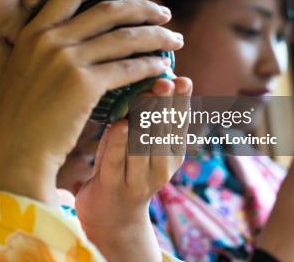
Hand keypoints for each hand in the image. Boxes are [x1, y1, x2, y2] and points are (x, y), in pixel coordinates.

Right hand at [0, 0, 183, 204]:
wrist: (12, 154)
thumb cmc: (18, 119)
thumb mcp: (22, 71)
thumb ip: (44, 50)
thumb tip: (77, 37)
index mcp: (32, 32)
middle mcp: (48, 39)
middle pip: (107, 10)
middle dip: (142, 8)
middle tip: (163, 12)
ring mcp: (66, 60)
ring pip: (124, 38)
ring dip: (156, 36)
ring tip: (174, 39)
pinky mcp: (83, 85)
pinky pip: (127, 67)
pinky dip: (150, 65)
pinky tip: (162, 67)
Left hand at [75, 77, 191, 261]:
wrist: (111, 219)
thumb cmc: (124, 167)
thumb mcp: (141, 142)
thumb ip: (149, 115)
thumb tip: (154, 75)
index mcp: (172, 153)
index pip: (180, 123)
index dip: (182, 101)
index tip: (182, 80)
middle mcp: (160, 167)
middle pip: (164, 132)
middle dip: (164, 106)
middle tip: (163, 82)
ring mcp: (137, 179)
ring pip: (143, 146)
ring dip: (144, 120)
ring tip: (145, 96)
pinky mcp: (112, 186)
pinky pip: (116, 160)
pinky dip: (119, 142)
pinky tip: (120, 124)